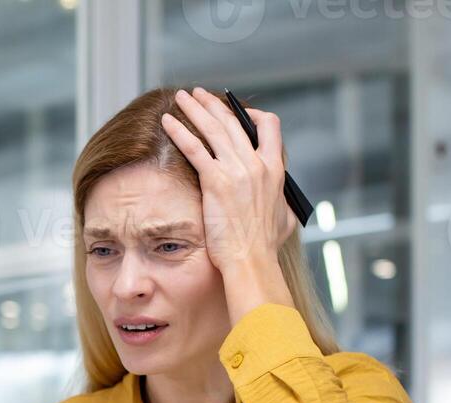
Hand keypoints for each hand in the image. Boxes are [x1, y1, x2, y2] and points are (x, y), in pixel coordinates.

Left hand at [161, 87, 296, 320]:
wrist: (251, 260)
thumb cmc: (264, 247)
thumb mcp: (284, 219)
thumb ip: (281, 202)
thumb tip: (280, 200)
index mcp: (275, 170)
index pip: (270, 127)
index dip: (253, 116)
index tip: (238, 113)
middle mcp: (257, 164)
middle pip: (234, 121)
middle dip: (213, 104)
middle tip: (199, 94)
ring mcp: (236, 170)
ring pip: (213, 128)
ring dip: (194, 109)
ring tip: (181, 98)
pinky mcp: (216, 181)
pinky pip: (194, 148)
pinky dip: (180, 131)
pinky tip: (167, 122)